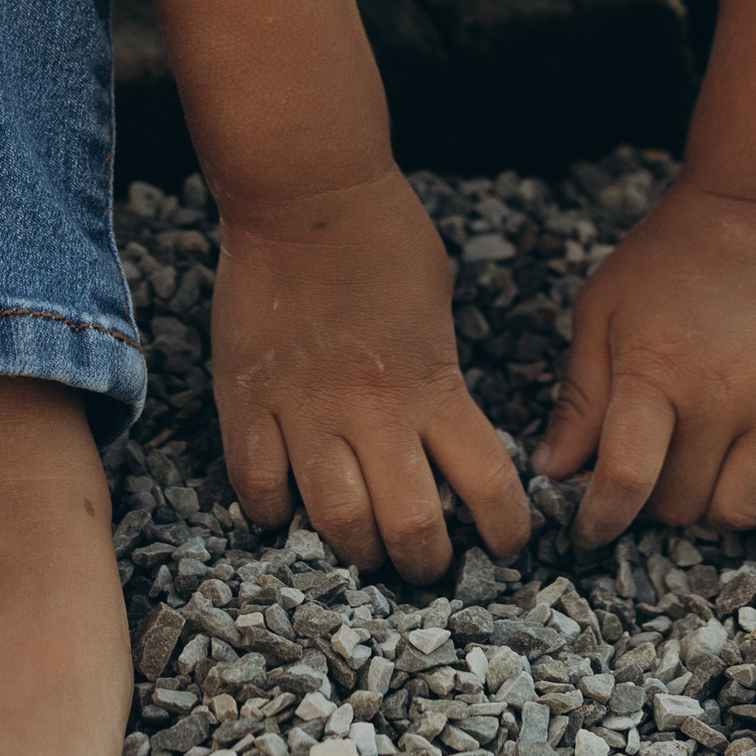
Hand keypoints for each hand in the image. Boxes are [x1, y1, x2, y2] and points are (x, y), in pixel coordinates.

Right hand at [213, 167, 534, 577]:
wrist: (307, 192)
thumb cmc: (385, 235)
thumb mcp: (438, 306)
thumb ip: (440, 374)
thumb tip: (443, 423)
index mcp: (432, 384)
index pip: (487, 484)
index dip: (505, 529)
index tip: (508, 543)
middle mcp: (372, 411)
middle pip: (407, 525)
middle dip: (425, 561)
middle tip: (426, 563)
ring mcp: (304, 411)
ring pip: (334, 520)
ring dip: (356, 549)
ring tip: (364, 550)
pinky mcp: (247, 402)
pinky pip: (256, 486)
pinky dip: (272, 511)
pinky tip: (287, 509)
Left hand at [535, 182, 755, 543]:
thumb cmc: (665, 260)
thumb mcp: (600, 312)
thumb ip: (580, 397)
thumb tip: (553, 472)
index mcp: (656, 372)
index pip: (626, 480)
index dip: (600, 521)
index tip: (589, 531)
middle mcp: (721, 396)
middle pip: (682, 503)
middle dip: (652, 505)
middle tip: (648, 477)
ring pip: (744, 508)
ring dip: (713, 508)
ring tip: (698, 474)